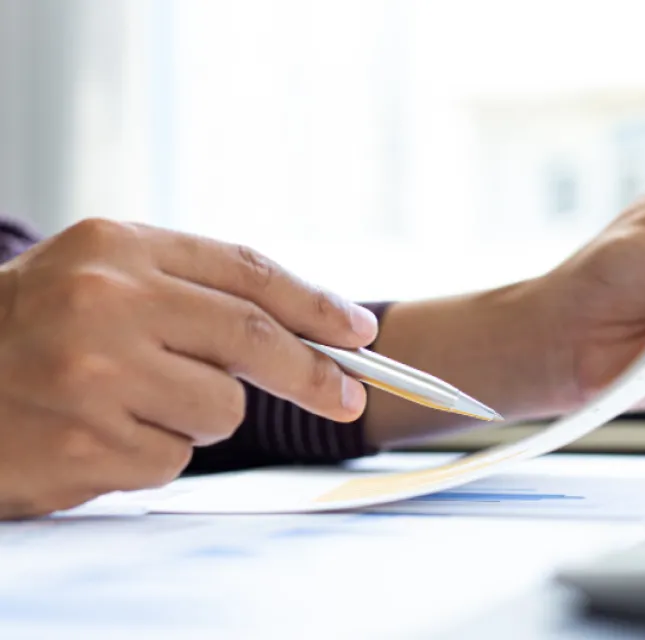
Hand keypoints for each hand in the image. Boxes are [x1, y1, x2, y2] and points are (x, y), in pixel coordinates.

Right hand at [0, 219, 376, 518]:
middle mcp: (107, 304)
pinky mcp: (87, 446)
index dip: (315, 304)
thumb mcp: (106, 275)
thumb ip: (197, 290)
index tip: (359, 330)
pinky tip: (102, 431)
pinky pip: (173, 459)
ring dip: (201, 415)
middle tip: (348, 395)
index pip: (248, 272)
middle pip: (253, 341)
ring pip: (221, 411)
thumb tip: (311, 330)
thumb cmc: (38, 326)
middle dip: (313, 374)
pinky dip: (155, 451)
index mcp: (119, 247)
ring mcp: (95, 378)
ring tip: (134, 399)